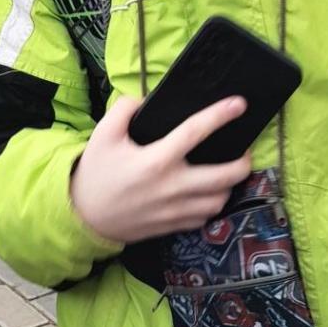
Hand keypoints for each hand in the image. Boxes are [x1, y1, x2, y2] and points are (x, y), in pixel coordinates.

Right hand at [70, 94, 252, 244]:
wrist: (84, 215)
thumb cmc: (96, 172)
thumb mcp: (103, 134)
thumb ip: (124, 109)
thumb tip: (146, 100)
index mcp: (156, 160)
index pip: (196, 132)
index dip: (220, 115)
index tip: (239, 104)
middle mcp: (172, 186)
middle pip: (224, 176)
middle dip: (243, 162)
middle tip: (243, 150)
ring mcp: (175, 210)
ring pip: (220, 200)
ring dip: (230, 185)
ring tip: (227, 172)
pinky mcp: (174, 226)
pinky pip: (206, 217)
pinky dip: (213, 204)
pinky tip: (208, 193)